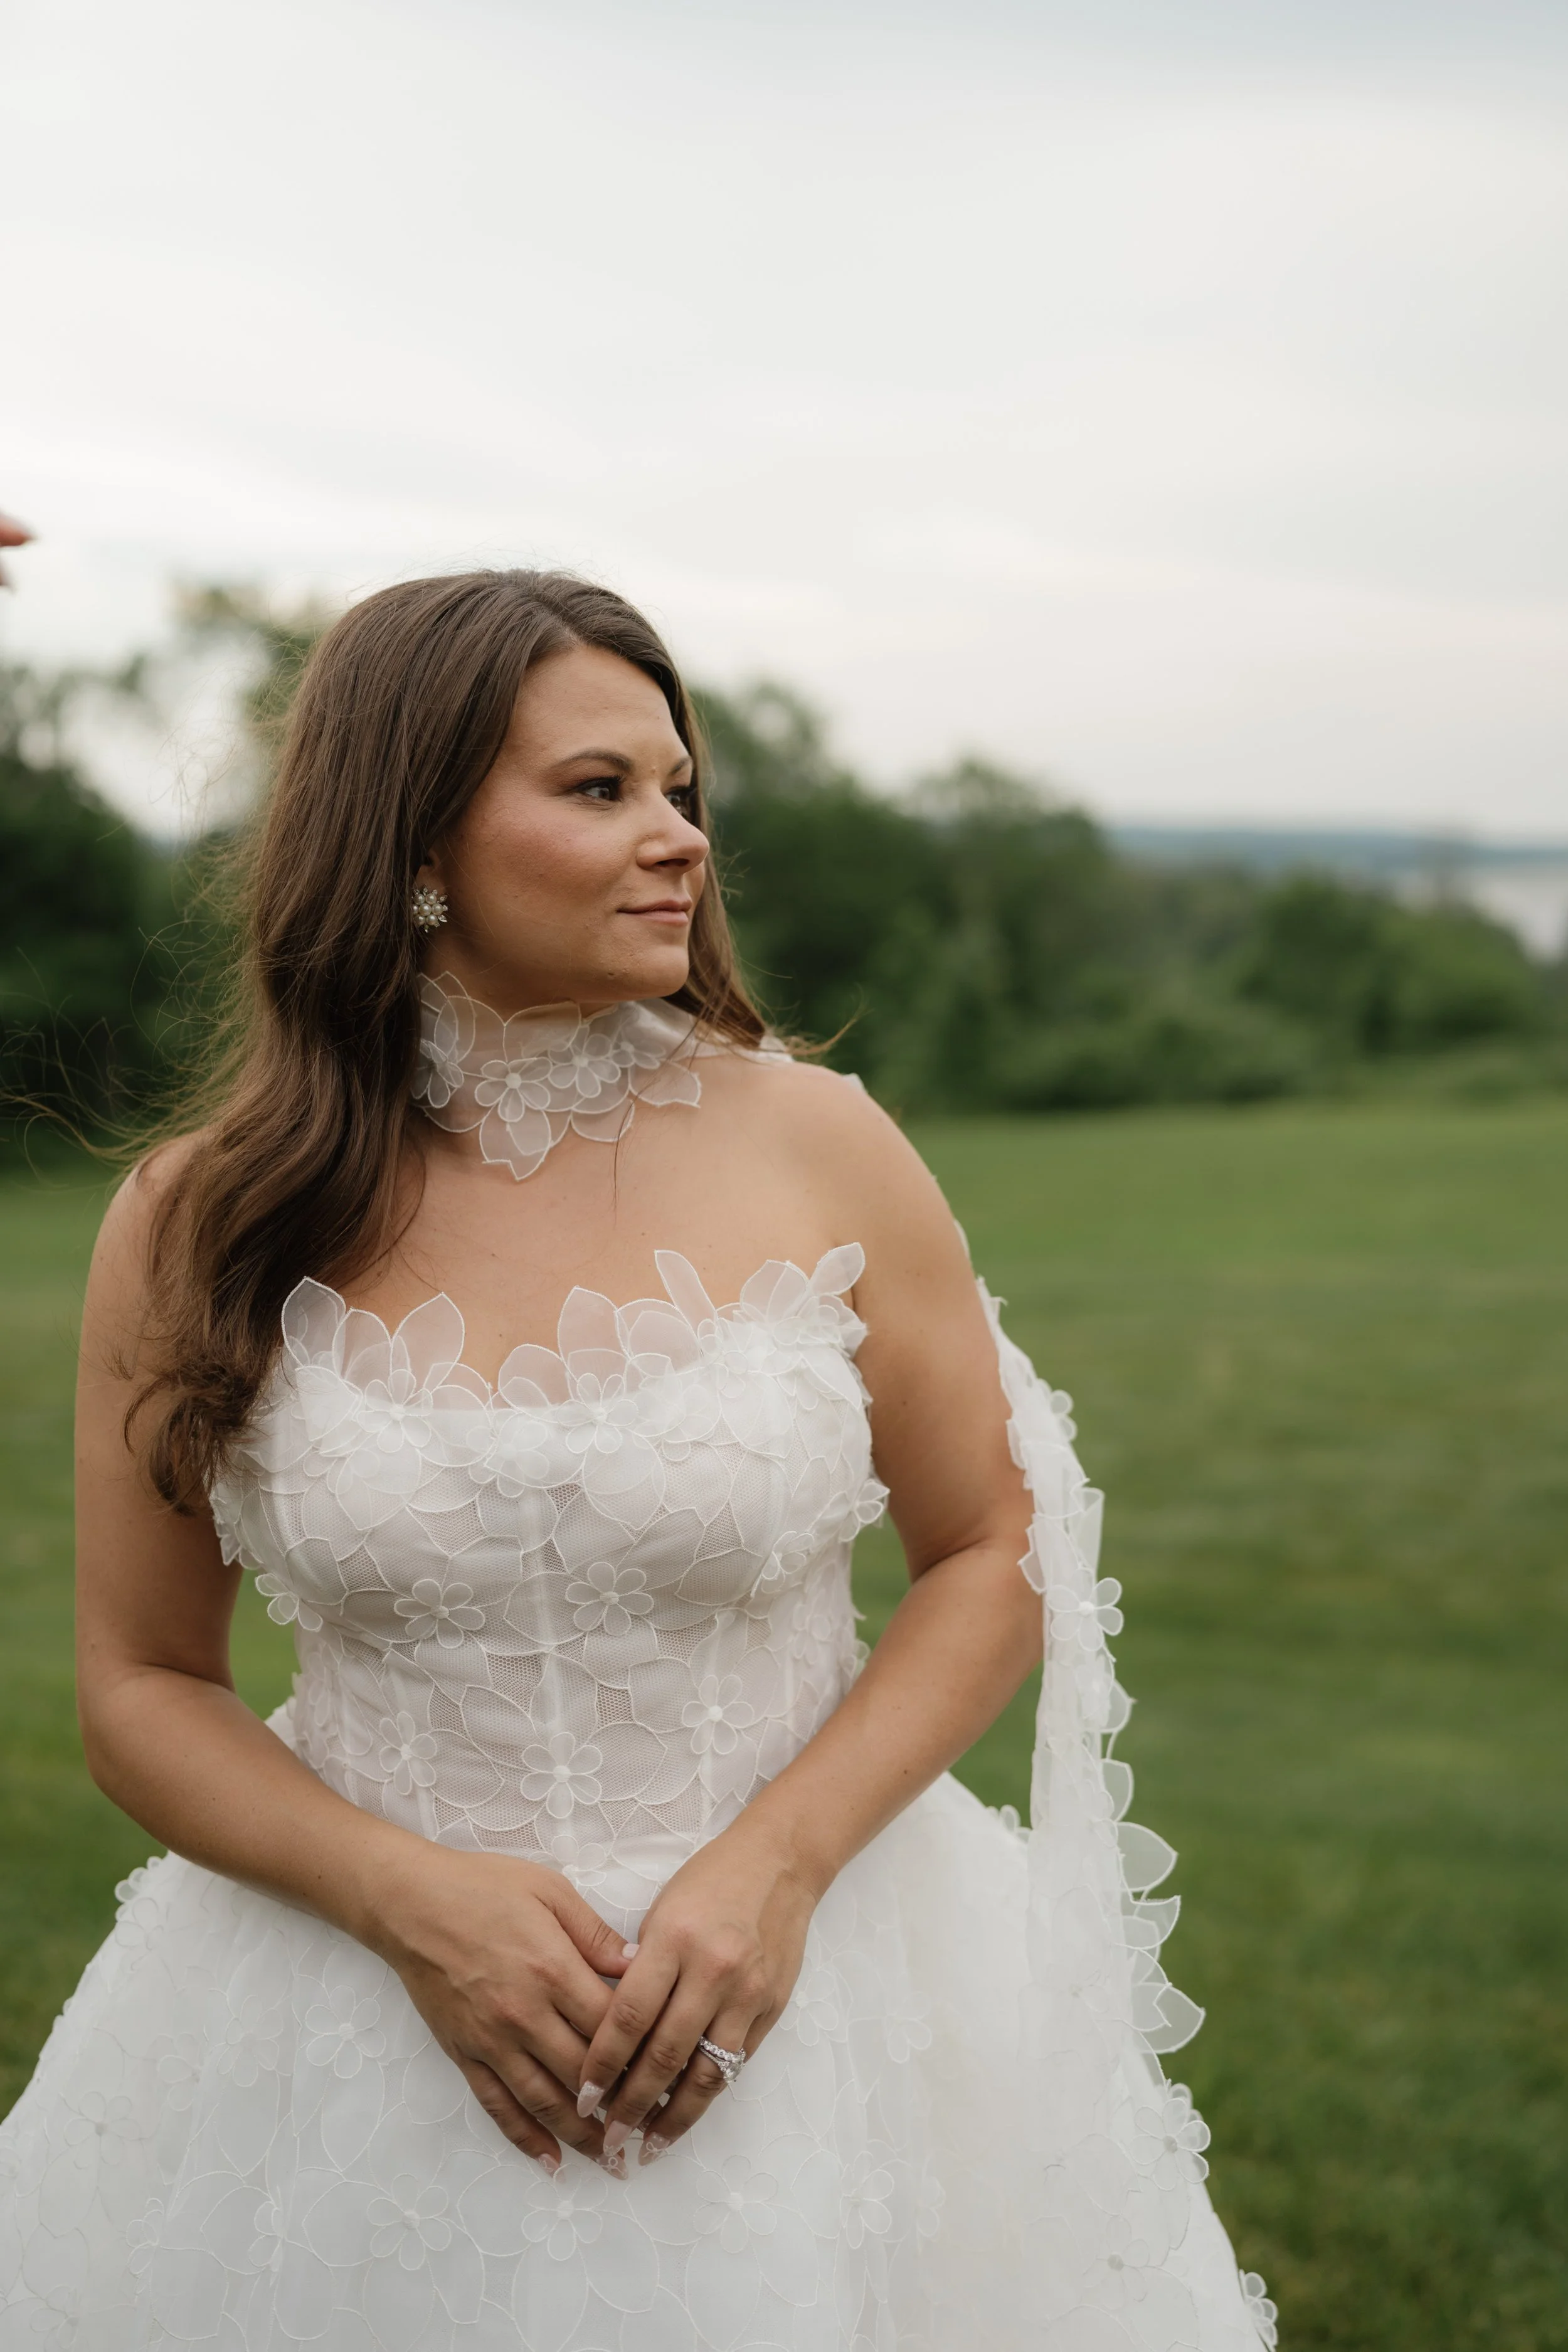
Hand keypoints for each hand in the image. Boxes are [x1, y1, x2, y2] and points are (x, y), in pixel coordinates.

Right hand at [368, 1844, 633, 2171]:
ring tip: (613, 2159)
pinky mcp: (464, 2055)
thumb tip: (641, 1966)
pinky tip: (550, 2161)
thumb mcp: (550, 1892)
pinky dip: (525, 2138)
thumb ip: (596, 1935)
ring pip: (545, 2102)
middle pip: (584, 2073)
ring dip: (581, 2135)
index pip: (611, 2026)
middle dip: (622, 2103)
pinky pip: (498, 2106)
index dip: (645, 2051)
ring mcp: (491, 2041)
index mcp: (553, 1969)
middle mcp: (524, 2015)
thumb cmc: (484, 1887)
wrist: (411, 1904)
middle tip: (654, 2123)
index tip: (671, 2069)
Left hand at [575, 1823, 818, 2163]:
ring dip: (673, 2117)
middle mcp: (712, 1970)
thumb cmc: (709, 1881)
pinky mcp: (771, 2007)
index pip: (628, 2017)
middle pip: (664, 2055)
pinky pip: (734, 2062)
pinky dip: (708, 2093)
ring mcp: (747, 1992)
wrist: (780, 1862)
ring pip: (705, 2072)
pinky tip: (686, 2113)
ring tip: (648, 2146)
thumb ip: (640, 1970)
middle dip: (632, 2105)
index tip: (581, 2098)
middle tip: (608, 2139)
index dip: (602, 2065)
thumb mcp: (661, 1911)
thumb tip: (612, 2033)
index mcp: (674, 1940)